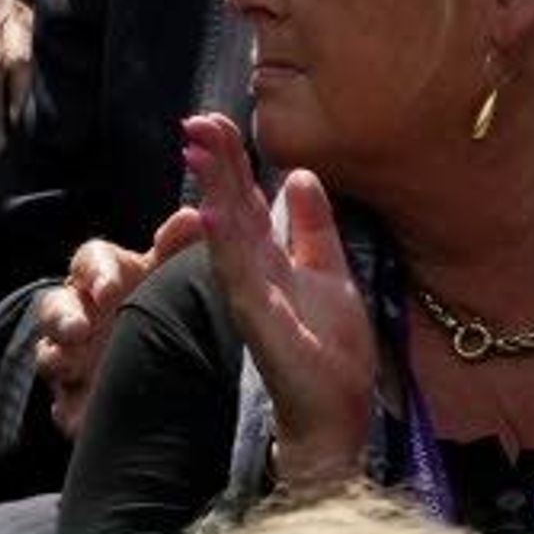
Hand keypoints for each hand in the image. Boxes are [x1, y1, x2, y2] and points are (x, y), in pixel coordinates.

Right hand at [34, 213, 197, 438]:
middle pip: (55, 308)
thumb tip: (194, 216)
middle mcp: (80, 314)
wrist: (172, 365)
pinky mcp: (74, 399)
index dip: (96, 273)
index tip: (110, 288)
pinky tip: (78, 414)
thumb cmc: (163, 304)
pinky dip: (68, 407)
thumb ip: (177, 248)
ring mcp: (72, 357)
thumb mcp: (170, 276)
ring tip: (72, 366)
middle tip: (79, 330)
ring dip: (57, 358)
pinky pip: (62, 405)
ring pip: (49, 355)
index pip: (89, 262)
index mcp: (104, 277)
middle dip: (62, 318)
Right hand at [182, 113, 377, 482]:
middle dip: (216, 164)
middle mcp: (255, 273)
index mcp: (270, 259)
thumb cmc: (330, 353)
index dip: (232, 161)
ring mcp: (254, 297)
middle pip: (231, 208)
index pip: (246, 200)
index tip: (217, 120)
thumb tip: (300, 175)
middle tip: (197, 119)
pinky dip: (225, 246)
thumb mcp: (330, 274)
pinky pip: (239, 278)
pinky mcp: (261, 323)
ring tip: (197, 149)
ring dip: (212, 191)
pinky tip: (214, 214)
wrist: (336, 414)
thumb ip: (314, 228)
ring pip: (228, 234)